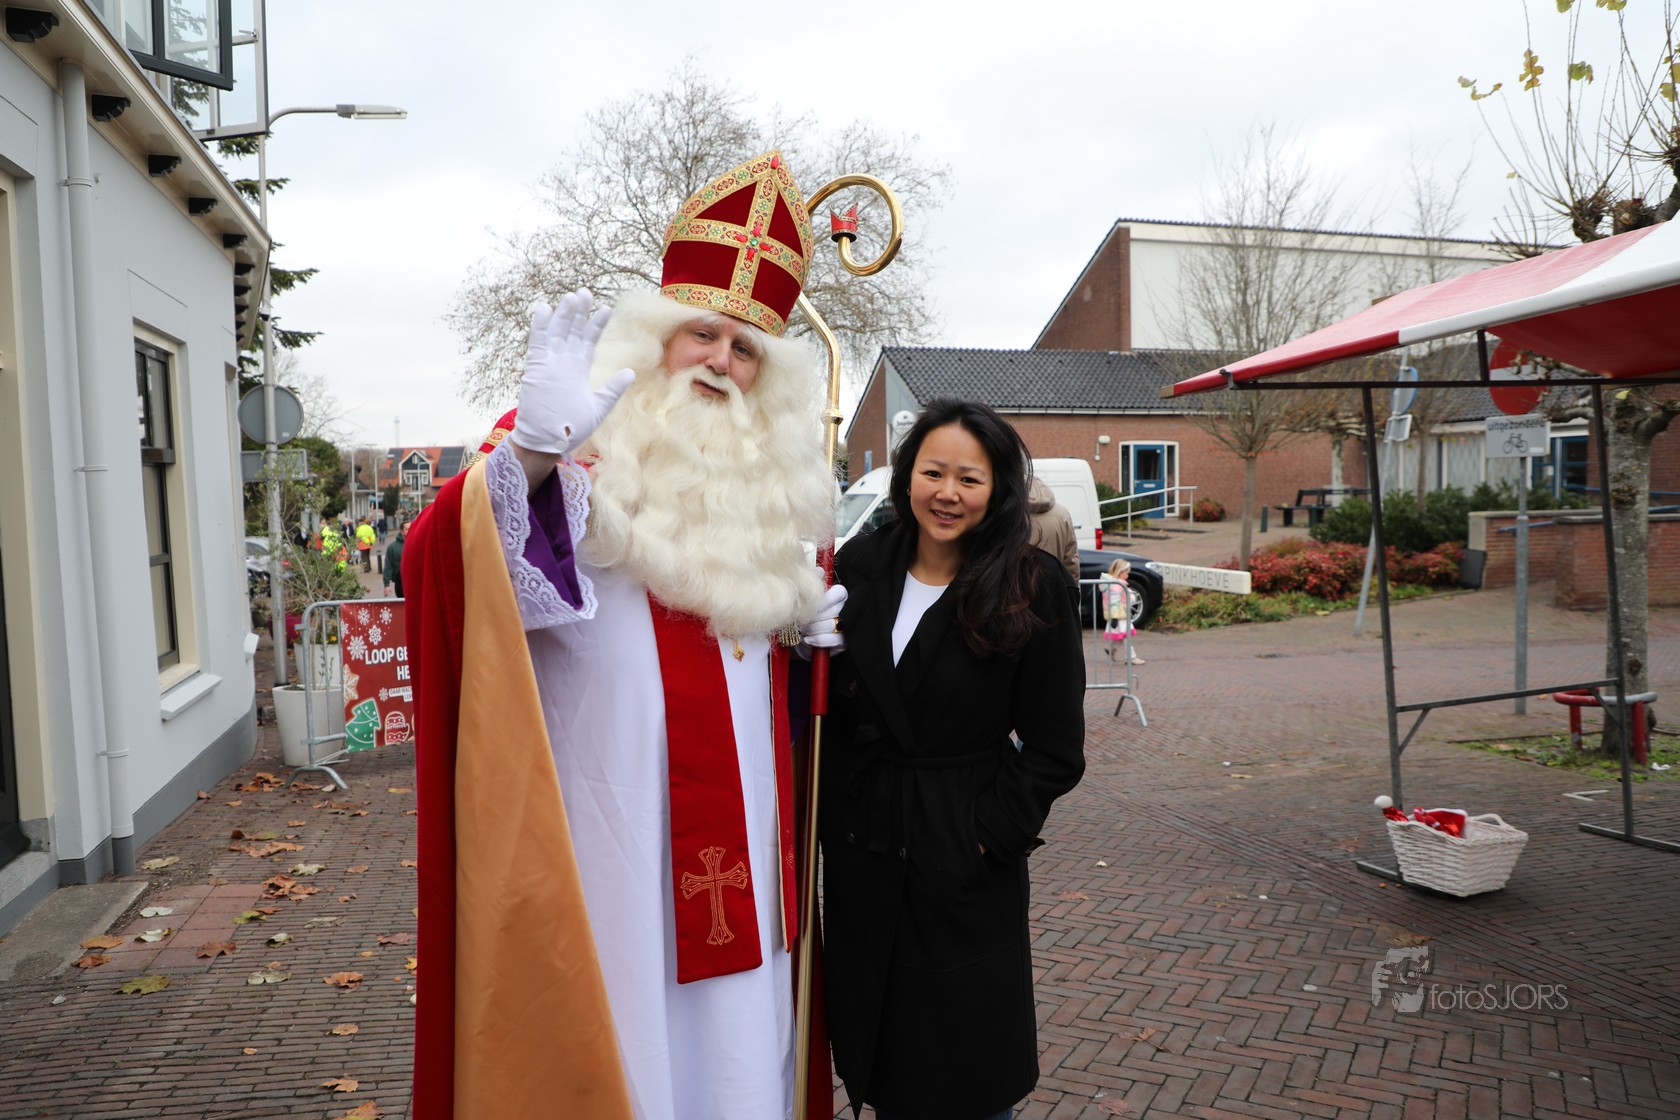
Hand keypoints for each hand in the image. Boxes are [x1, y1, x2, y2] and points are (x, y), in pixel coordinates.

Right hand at [510, 289, 635, 455]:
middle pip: (572, 331)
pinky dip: (541, 327)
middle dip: (579, 312)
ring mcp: (549, 364)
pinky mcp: (535, 368)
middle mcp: (564, 364)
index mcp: (578, 371)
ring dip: (563, 314)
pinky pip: (538, 343)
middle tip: (585, 292)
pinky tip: (545, 309)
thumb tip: (631, 372)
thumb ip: (613, 389)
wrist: (548, 442)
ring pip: (556, 333)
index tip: (606, 309)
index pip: (588, 342)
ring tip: (572, 297)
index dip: (595, 325)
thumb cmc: (572, 429)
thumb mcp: (599, 407)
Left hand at [799, 581, 847, 651]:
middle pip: (833, 609)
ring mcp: (846, 627)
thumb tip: (819, 571)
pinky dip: (818, 639)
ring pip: (832, 624)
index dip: (825, 599)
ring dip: (813, 629)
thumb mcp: (803, 600)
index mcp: (837, 596)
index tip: (812, 606)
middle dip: (814, 617)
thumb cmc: (803, 619)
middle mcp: (845, 610)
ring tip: (804, 631)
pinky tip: (808, 639)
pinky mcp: (843, 643)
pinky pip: (833, 639)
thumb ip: (811, 584)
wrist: (798, 642)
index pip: (839, 592)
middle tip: (802, 621)